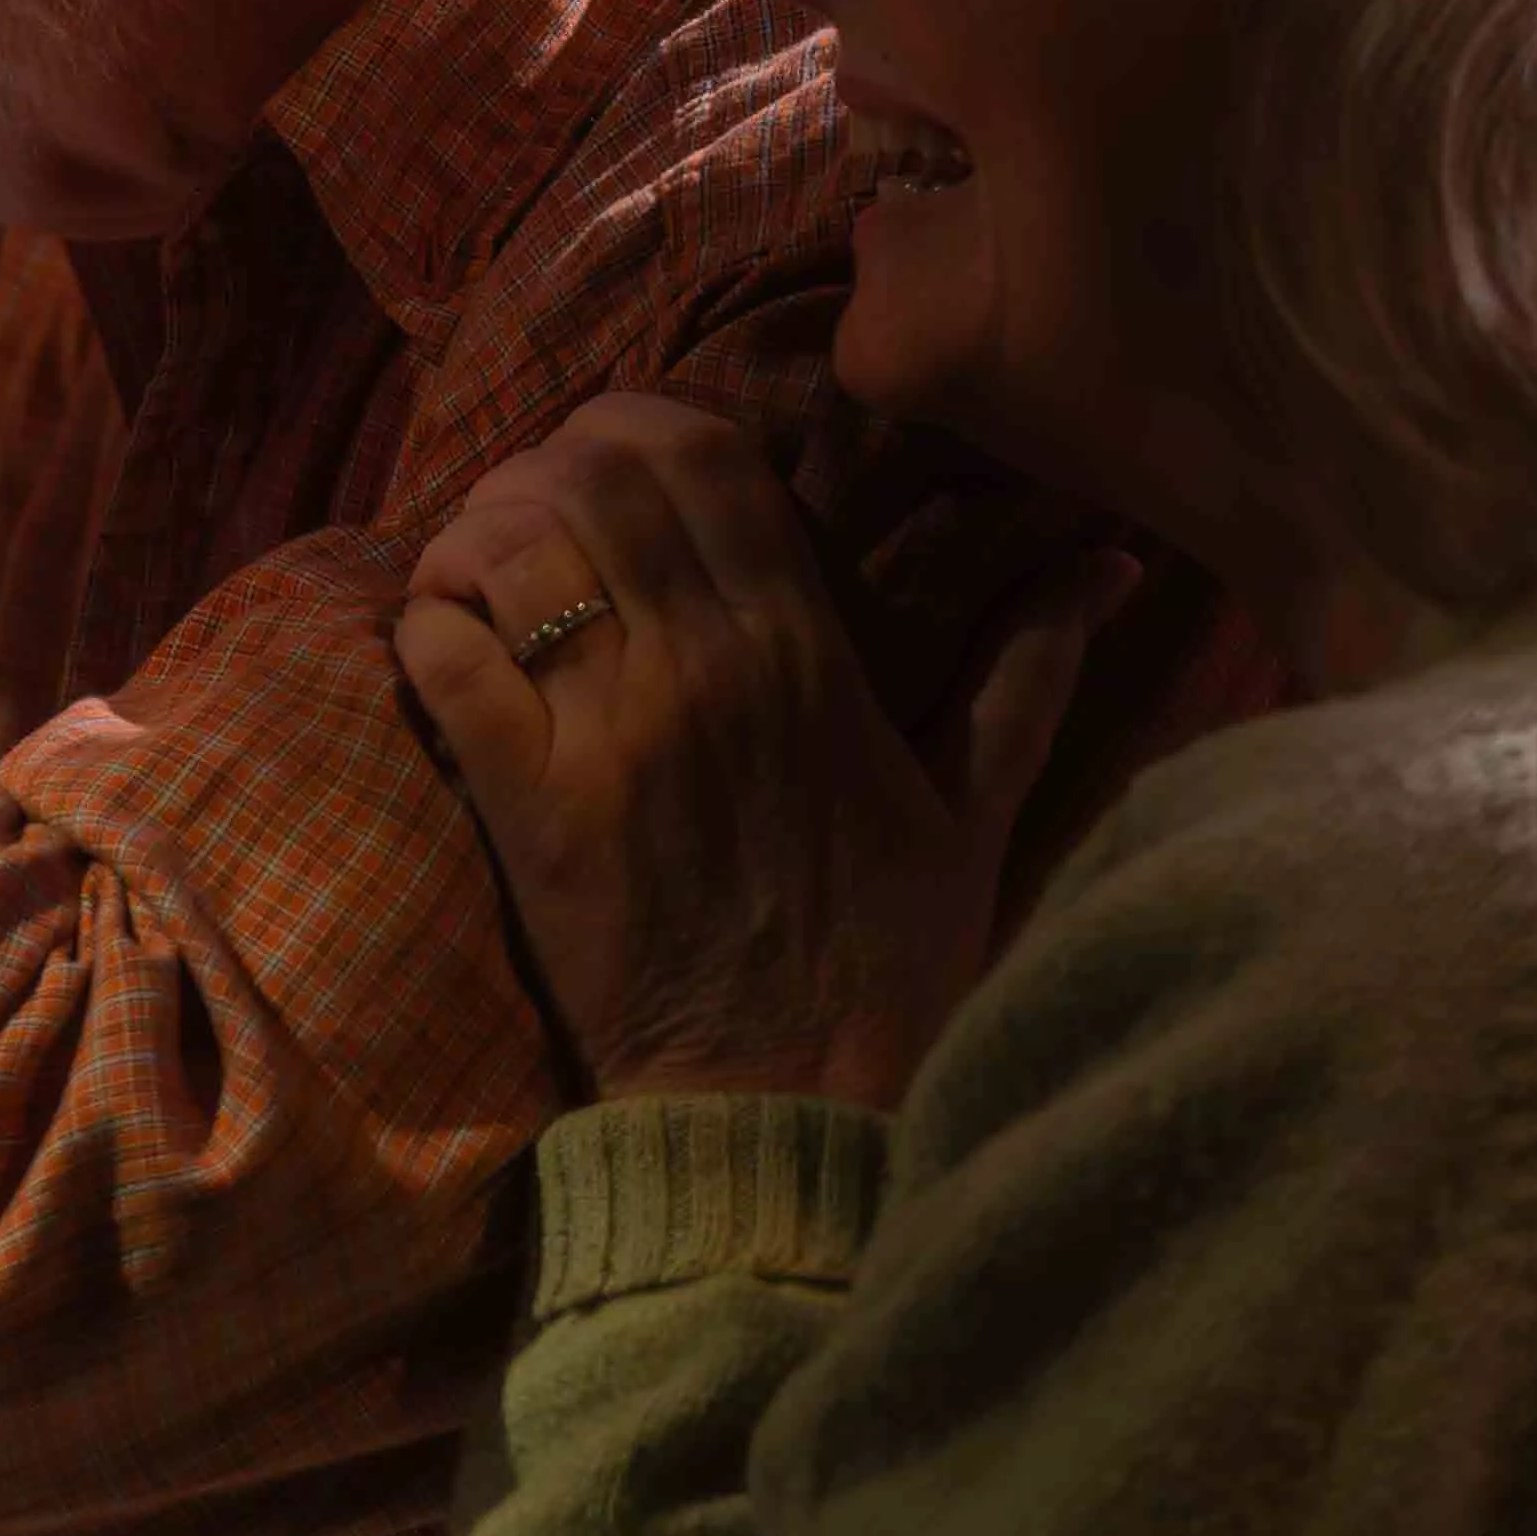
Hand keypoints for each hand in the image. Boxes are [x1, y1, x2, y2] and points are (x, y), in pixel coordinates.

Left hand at [396, 395, 1136, 1109]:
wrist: (785, 1110)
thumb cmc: (884, 966)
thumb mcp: (979, 809)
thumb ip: (1031, 669)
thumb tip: (1108, 563)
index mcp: (809, 654)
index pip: (707, 459)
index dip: (643, 425)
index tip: (621, 460)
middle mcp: (707, 671)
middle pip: (598, 478)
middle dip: (552, 463)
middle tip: (538, 509)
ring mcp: (610, 736)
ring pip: (515, 546)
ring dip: (483, 532)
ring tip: (485, 569)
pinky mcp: (528, 808)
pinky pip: (445, 656)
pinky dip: (427, 619)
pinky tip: (443, 638)